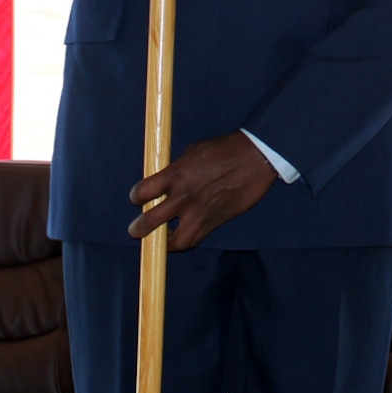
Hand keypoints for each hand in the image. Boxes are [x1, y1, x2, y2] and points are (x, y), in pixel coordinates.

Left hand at [128, 131, 278, 250]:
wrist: (255, 158)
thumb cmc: (225, 149)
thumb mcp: (193, 152)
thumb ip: (177, 168)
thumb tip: (167, 179)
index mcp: (176, 175)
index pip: (143, 192)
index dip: (136, 197)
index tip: (137, 198)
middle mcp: (184, 197)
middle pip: (150, 221)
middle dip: (138, 229)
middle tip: (135, 230)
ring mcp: (200, 213)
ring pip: (175, 241)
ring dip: (165, 243)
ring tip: (162, 239)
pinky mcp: (215, 222)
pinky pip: (196, 239)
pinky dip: (187, 239)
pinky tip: (184, 234)